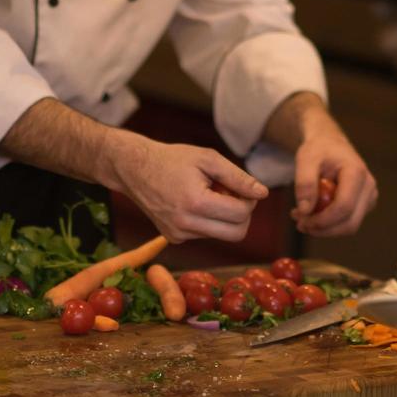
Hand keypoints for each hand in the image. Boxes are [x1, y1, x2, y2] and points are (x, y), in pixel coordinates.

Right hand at [111, 136, 268, 243]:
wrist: (133, 169)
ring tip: (209, 194)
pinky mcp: (173, 239)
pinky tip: (195, 202)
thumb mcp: (208, 158)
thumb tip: (262, 194)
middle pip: (237, 234)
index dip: (249, 200)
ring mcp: (178, 235)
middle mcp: (185, 225)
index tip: (240, 187)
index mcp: (196, 203)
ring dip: (224, 217)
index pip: (241, 214)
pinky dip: (208, 221)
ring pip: (222, 235)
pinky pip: (205, 235)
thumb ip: (238, 177)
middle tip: (230, 194)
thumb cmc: (172, 159)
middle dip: (242, 215)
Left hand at [291, 113, 377, 236]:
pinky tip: (312, 214)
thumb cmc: (319, 149)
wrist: (330, 144)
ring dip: (324, 229)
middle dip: (323, 229)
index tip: (301, 220)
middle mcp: (368, 188)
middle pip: (350, 223)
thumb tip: (305, 211)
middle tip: (299, 224)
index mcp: (357, 173)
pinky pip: (347, 223)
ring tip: (301, 218)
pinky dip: (328, 225)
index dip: (322, 220)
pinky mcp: (363, 206)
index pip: (344, 207)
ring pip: (349, 227)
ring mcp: (368, 198)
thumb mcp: (306, 159)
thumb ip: (305, 183)